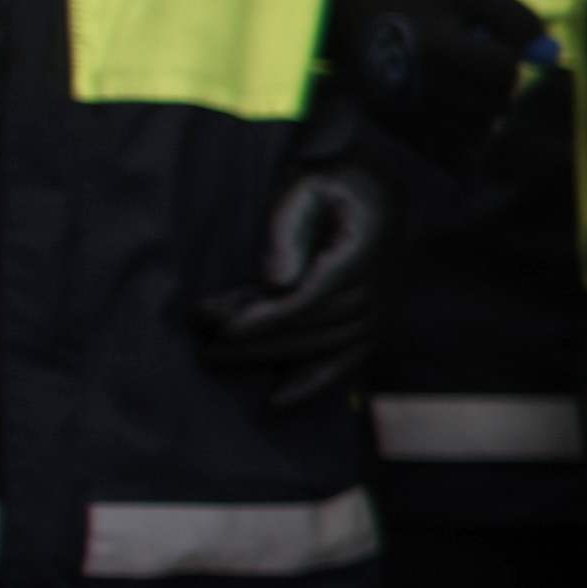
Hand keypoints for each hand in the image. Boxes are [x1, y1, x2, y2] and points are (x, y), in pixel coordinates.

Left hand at [187, 161, 398, 403]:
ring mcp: (382, 312)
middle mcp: (380, 288)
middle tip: (204, 346)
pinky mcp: (375, 327)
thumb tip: (277, 281)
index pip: (315, 294)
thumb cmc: (333, 186)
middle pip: (316, 327)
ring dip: (270, 359)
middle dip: (257, 341)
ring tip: (216, 358)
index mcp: (364, 250)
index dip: (271, 316)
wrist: (382, 194)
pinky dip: (313, 384)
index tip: (225, 327)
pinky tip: (276, 401)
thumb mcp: (308, 187)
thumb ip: (289, 228)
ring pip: (325, 348)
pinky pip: (347, 363)